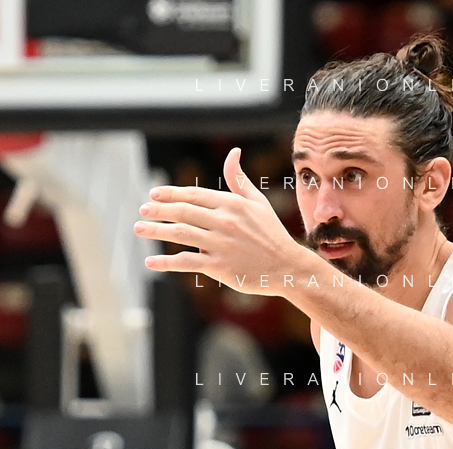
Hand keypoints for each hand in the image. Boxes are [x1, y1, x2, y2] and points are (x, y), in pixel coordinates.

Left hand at [133, 147, 303, 293]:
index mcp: (231, 203)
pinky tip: (151, 262)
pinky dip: (167, 262)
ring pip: (181, 234)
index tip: (153, 195)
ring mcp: (221, 244)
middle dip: (159, 210)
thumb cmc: (271, 234)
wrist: (287, 267)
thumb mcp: (258, 202)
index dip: (171, 194)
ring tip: (139, 229)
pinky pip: (188, 262)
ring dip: (157, 231)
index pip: (194, 195)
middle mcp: (224, 221)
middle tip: (142, 212)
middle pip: (183, 212)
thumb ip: (239, 179)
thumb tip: (233, 152)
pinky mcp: (220, 266)